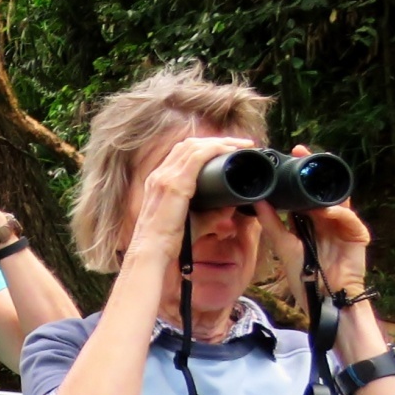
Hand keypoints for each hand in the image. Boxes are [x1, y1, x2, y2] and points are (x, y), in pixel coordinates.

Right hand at [121, 134, 257, 264]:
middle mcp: (159, 175)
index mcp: (158, 182)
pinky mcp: (173, 184)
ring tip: (242, 144)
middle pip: (188, 145)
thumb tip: (231, 205)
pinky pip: (197, 156)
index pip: (182, 153)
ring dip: (221, 141)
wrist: (152, 254)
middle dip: (217, 140)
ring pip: (194, 146)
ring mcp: (164, 178)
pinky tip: (231, 150)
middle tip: (241, 144)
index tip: (228, 150)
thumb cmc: (168, 243)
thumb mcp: (193, 223)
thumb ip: (212, 213)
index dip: (206, 147)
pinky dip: (216, 149)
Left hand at [256, 146, 371, 306]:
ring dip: (326, 188)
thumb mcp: (284, 245)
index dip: (298, 173)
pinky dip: (337, 214)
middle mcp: (326, 219)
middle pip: (322, 190)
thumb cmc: (304, 274)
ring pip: (337, 199)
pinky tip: (326, 212)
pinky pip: (348, 219)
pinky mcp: (357, 234)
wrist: (324, 296)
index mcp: (309, 219)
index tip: (290, 153)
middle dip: (313, 171)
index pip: (304, 191)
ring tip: (313, 176)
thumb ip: (271, 223)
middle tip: (302, 151)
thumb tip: (256, 201)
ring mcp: (342, 225)